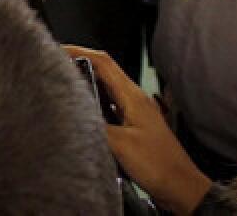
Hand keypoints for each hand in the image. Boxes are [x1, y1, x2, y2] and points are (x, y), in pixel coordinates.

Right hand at [64, 46, 211, 213]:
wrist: (180, 187)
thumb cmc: (158, 165)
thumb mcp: (121, 145)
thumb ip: (95, 126)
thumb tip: (72, 113)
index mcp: (132, 96)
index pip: (103, 63)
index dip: (80, 52)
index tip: (59, 50)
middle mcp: (134, 100)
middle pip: (104, 72)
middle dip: (80, 63)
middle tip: (56, 65)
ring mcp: (134, 113)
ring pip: (106, 89)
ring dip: (86, 83)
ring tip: (65, 84)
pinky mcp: (133, 127)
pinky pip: (109, 107)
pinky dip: (93, 104)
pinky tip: (83, 113)